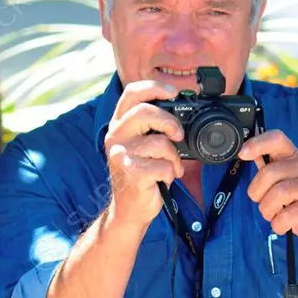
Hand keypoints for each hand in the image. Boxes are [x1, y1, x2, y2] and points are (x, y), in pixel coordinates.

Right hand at [104, 80, 184, 232]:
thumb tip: (182, 111)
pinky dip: (170, 173)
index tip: (174, 93)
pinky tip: (164, 179)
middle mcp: (115, 136)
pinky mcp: (132, 173)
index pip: (132, 93)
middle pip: (145, 111)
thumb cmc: (141, 175)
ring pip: (160, 143)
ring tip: (171, 167)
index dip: (155, 88)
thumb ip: (154, 127)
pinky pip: (163, 165)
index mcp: (119, 125)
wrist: (130, 209)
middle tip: (179, 134)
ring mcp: (121, 155)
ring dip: (174, 157)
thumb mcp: (144, 145)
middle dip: (170, 122)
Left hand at [239, 130, 297, 257]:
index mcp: (294, 157)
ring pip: (276, 194)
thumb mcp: (281, 183)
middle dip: (257, 194)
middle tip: (264, 204)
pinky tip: (283, 225)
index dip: (257, 143)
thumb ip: (266, 170)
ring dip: (267, 211)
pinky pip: (286, 216)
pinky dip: (278, 225)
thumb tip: (246, 152)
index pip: (277, 139)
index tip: (243, 154)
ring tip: (275, 215)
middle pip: (268, 173)